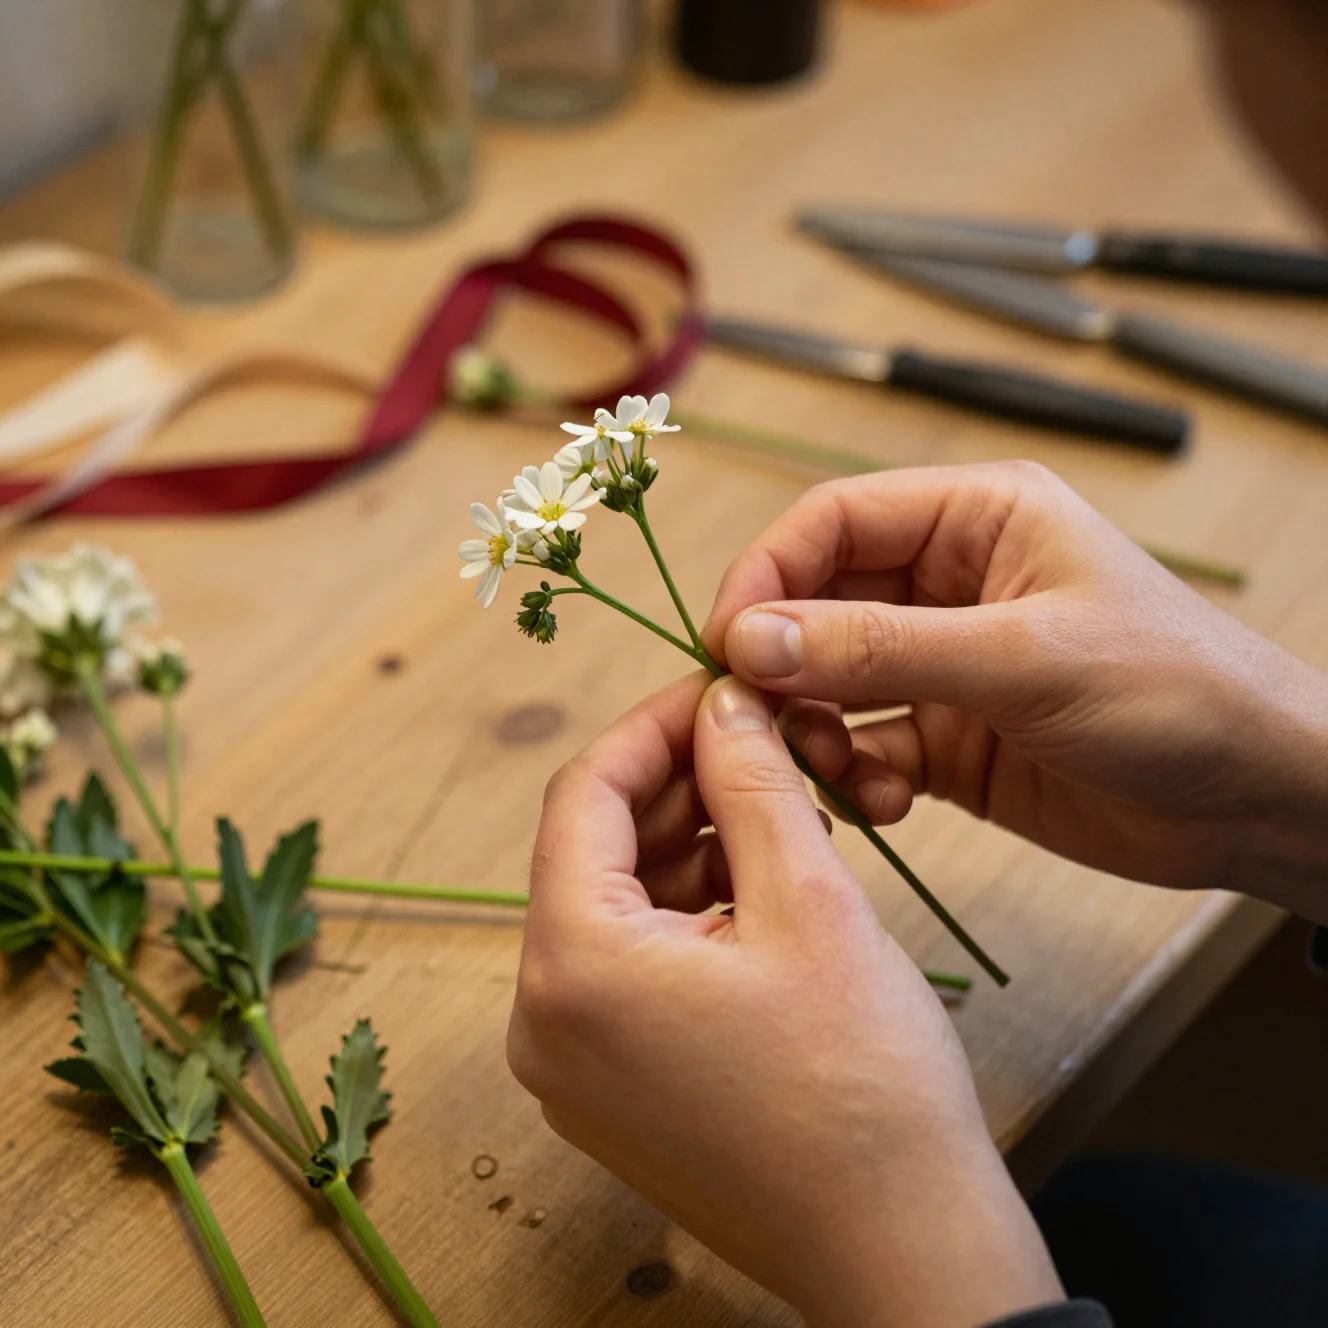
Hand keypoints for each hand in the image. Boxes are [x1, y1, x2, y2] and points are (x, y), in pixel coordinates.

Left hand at [508, 672, 1061, 1327]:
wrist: (903, 1250)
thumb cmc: (864, 1085)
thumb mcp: (810, 899)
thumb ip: (749, 782)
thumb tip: (722, 701)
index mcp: (572, 966)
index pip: (582, 795)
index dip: (653, 727)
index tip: (719, 690)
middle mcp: (544, 1021)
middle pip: (593, 851)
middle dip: (675, 785)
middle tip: (759, 744)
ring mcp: (573, 1067)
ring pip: (616, 907)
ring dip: (687, 846)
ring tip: (777, 814)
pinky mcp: (613, 1093)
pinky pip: (631, 968)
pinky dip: (686, 914)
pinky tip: (759, 887)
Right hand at [703, 462, 1327, 921]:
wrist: (1259, 800)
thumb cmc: (1177, 692)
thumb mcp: (1023, 658)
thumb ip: (880, 648)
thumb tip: (750, 638)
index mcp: (974, 518)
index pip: (832, 523)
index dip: (767, 575)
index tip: (728, 643)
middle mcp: (949, 582)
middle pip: (818, 602)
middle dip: (782, 662)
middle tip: (757, 720)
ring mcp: (944, 662)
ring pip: (830, 679)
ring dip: (813, 726)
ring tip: (830, 768)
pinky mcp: (947, 736)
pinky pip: (865, 744)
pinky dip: (855, 773)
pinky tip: (885, 803)